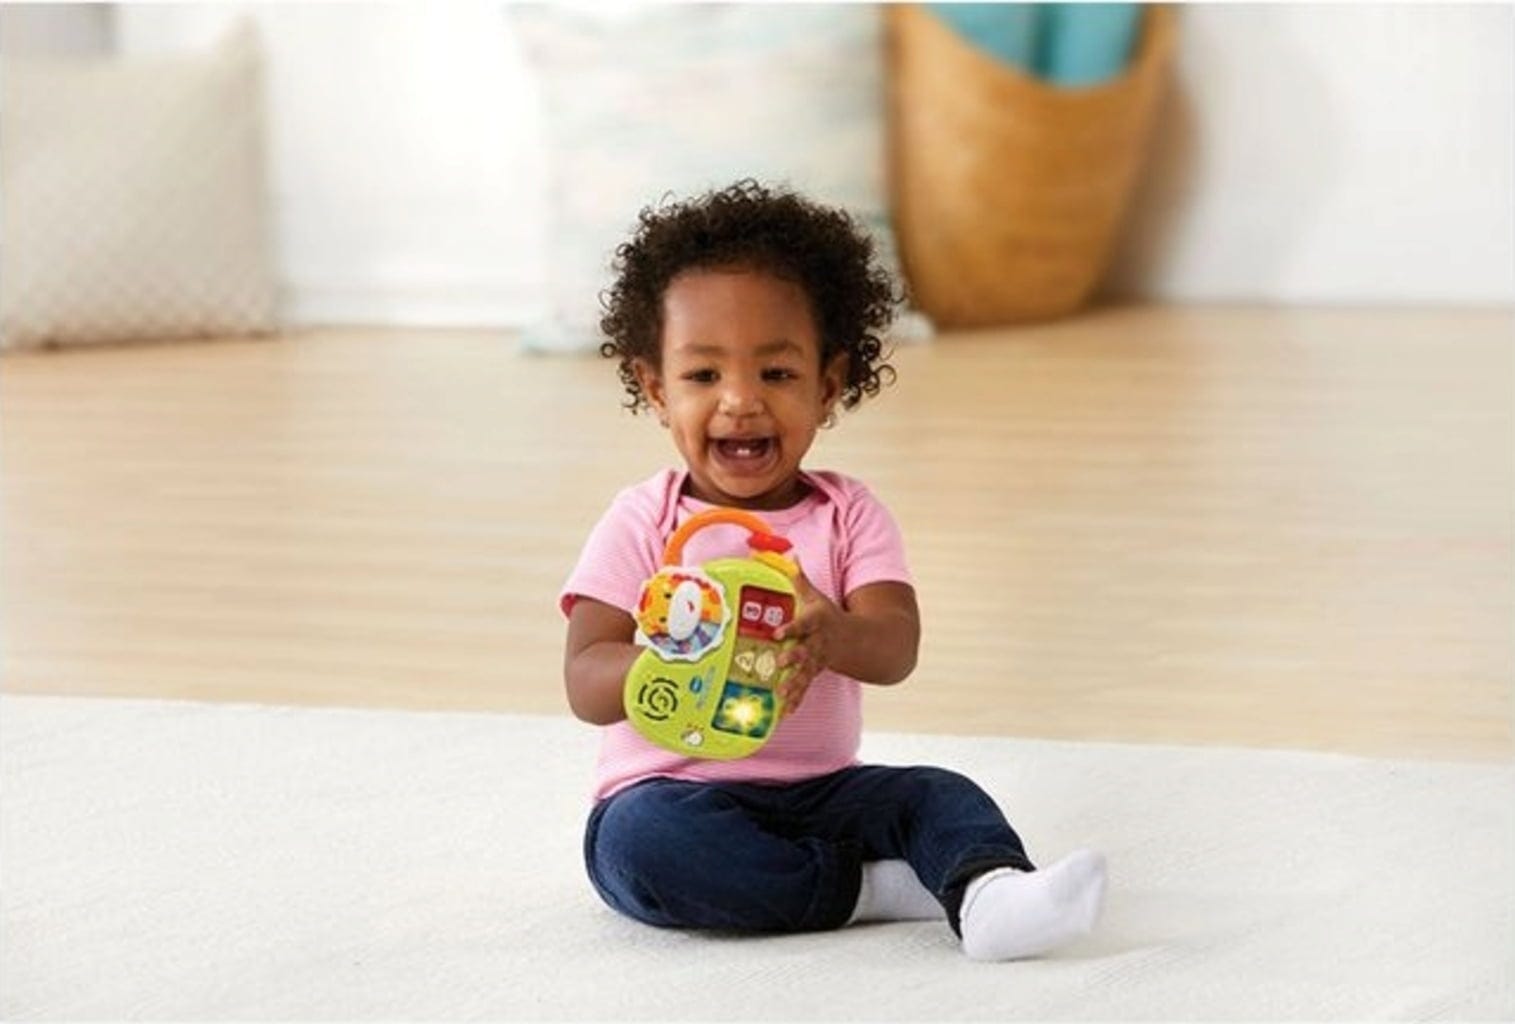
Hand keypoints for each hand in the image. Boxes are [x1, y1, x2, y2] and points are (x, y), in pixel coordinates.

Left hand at [773, 567, 843, 715]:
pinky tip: (785, 711)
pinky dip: (796, 700)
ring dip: (794, 685)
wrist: (859, 642)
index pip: (804, 624)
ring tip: (781, 694)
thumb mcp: (816, 597)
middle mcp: (818, 643)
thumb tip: (789, 555)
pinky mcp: (815, 674)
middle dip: (793, 657)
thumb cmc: (829, 616)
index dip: (790, 628)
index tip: (776, 633)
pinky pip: (805, 688)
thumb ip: (800, 579)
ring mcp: (818, 661)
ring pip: (805, 673)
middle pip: (806, 650)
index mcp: (816, 622)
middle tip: (779, 663)